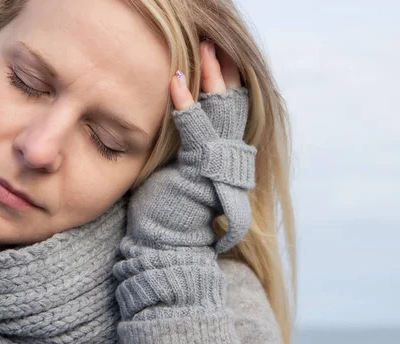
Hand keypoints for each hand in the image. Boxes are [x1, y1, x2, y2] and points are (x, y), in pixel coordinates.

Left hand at [124, 40, 255, 253]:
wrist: (166, 247)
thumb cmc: (165, 211)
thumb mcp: (176, 168)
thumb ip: (184, 142)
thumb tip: (175, 115)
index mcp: (224, 154)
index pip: (231, 107)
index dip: (226, 78)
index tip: (215, 52)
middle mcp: (228, 156)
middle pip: (233, 102)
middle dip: (225, 69)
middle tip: (214, 40)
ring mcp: (217, 164)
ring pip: (222, 111)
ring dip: (211, 78)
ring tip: (203, 48)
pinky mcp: (199, 172)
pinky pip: (197, 131)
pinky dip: (186, 105)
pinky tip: (176, 82)